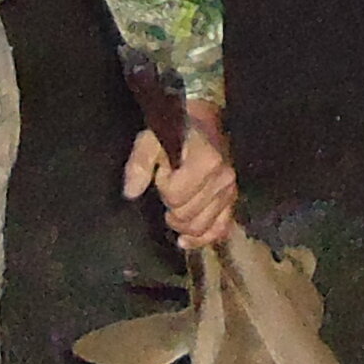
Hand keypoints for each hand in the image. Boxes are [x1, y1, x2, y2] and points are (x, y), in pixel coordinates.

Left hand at [121, 101, 237, 250]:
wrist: (202, 123)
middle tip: (167, 189)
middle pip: (187, 215)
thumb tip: (130, 193)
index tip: (163, 172)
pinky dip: (202, 239)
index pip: (175, 195)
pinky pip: (219, 229)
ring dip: (181, 224)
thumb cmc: (175, 132)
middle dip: (170, 207)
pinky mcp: (232, 200)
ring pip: (201, 226)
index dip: (163, 187)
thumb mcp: (150, 140)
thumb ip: (139, 164)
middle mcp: (223, 179)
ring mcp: (230, 192)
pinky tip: (185, 240)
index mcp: (206, 161)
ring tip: (172, 211)